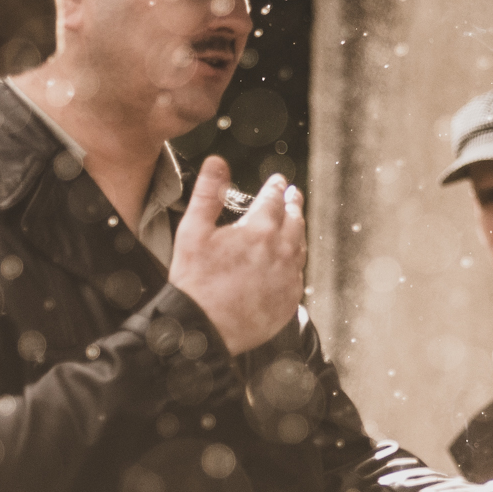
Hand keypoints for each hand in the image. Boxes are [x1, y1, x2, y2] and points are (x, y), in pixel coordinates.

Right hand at [169, 157, 305, 354]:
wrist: (203, 329)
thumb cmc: (194, 282)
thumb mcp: (192, 231)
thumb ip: (208, 193)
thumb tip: (217, 162)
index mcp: (259, 231)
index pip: (274, 200)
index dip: (276, 187)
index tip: (278, 181)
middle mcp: (281, 252)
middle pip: (294, 220)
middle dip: (293, 204)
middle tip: (293, 194)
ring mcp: (288, 278)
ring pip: (300, 246)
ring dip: (297, 230)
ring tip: (294, 221)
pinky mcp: (290, 300)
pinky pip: (298, 274)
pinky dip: (295, 260)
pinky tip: (289, 259)